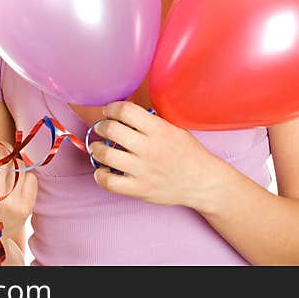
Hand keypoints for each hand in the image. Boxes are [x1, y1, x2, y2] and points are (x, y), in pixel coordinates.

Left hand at [89, 101, 224, 209]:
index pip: (126, 111)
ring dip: (96, 148)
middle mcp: (149, 149)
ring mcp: (143, 170)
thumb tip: (127, 111)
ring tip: (98, 147)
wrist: (202, 182)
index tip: (109, 111)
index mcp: (159, 130)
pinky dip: (100, 175)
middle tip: (101, 127)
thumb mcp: (175, 129)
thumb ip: (152, 120)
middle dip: (101, 126)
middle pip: (112, 130)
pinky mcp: (139, 189)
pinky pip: (109, 182)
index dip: (112, 108)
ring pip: (106, 155)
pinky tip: (103, 170)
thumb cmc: (189, 153)